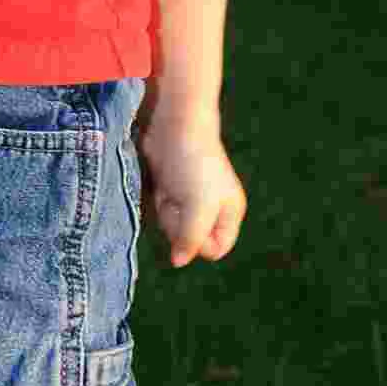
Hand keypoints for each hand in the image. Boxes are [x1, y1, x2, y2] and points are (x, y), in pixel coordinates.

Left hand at [133, 122, 247, 268]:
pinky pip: (162, 207)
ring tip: (169, 190)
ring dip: (166, 211)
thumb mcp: (200, 207)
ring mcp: (189, 197)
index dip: (198, 244)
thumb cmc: (194, 164)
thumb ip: (191, 238)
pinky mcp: (170, 186)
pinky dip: (158, 199)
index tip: (189, 223)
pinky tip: (160, 185)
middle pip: (190, 239)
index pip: (215, 249)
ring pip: (173, 225)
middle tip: (177, 201)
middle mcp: (211, 208)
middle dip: (178, 224)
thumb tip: (178, 261)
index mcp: (228, 213)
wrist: (173, 124)